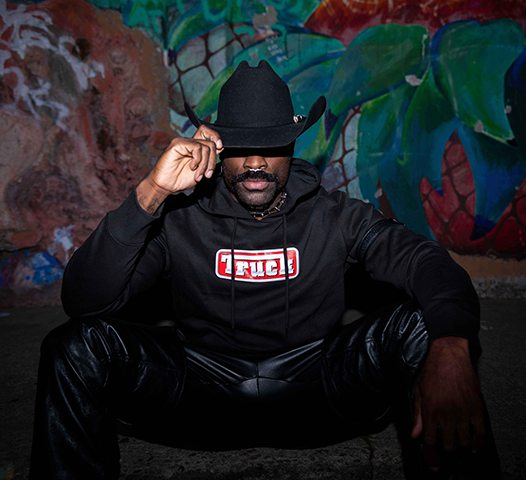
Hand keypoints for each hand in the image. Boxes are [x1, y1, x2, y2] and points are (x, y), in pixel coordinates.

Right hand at [137, 126, 222, 213]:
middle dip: (212, 161)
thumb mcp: (201, 169)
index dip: (216, 137)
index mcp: (196, 147)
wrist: (168, 185)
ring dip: (205, 164)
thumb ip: (209, 158)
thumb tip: (221, 147)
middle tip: (208, 173)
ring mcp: (184, 142)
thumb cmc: (182, 178)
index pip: (208, 132)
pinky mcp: (177, 144)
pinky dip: (197, 160)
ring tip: (198, 174)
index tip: (221, 148)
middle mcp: (190, 142)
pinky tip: (192, 167)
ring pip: (205, 147)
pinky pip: (196, 147)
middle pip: (211, 143)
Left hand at [411, 336, 484, 471]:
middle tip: (445, 451)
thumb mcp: (419, 393)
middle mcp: (447, 413)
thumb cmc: (432, 372)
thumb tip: (415, 436)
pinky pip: (480, 432)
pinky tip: (473, 445)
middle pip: (449, 447)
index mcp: (430, 410)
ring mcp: (463, 411)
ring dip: (461, 448)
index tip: (434, 465)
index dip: (431, 458)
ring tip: (458, 446)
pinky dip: (477, 443)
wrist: (449, 355)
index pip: (430, 443)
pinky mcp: (476, 407)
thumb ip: (418, 416)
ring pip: (464, 443)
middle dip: (446, 453)